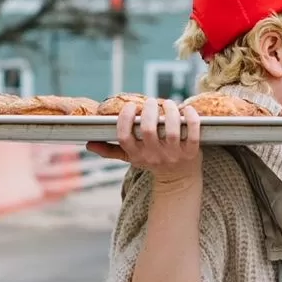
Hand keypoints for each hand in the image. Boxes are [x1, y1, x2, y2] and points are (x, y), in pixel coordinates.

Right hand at [88, 97, 202, 176]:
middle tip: (151, 101)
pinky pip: (193, 133)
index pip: (124, 137)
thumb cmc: (152, 162)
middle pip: (148, 130)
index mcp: (137, 155)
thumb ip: (111, 151)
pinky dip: (192, 118)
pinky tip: (187, 109)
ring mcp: (174, 155)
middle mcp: (154, 156)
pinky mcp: (191, 153)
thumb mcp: (131, 158)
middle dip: (149, 110)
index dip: (125, 119)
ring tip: (168, 103)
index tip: (130, 107)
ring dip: (170, 111)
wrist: (178, 180)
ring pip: (172, 130)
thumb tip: (88, 145)